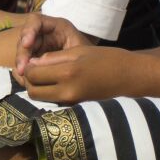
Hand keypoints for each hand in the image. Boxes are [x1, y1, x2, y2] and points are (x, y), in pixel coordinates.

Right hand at [13, 13, 94, 82]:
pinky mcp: (35, 59)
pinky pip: (25, 64)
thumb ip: (61, 55)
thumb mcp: (80, 52)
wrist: (94, 68)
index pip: (36, 21)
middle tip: (22, 69)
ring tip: (23, 77)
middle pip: (25, 38)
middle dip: (22, 53)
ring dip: (20, 64)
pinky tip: (24, 81)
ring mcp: (38, 46)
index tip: (26, 44)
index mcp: (57, 26)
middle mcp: (44, 34)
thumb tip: (41, 66)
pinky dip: (23, 73)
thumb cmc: (90, 56)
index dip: (29, 30)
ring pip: (22, 52)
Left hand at [17, 43, 137, 102]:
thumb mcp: (78, 51)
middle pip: (33, 92)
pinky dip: (50, 95)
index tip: (33, 61)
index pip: (33, 74)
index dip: (28, 68)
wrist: (130, 77)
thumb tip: (32, 64)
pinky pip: (54, 103)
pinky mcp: (76, 108)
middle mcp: (67, 91)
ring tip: (46, 77)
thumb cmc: (106, 58)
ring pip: (42, 100)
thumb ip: (53, 58)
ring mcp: (72, 103)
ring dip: (39, 89)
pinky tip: (56, 84)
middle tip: (36, 71)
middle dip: (30, 81)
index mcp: (67, 73)